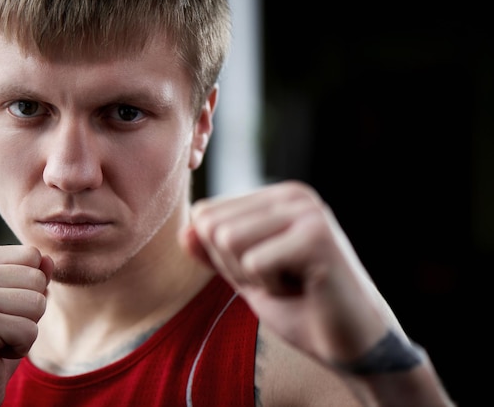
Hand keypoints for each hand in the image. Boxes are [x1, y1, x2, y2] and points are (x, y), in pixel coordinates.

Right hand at [0, 245, 51, 406]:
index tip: (1, 308)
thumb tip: (49, 259)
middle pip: (37, 277)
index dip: (29, 288)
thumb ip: (31, 277)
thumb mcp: (13, 303)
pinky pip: (30, 329)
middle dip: (29, 310)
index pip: (32, 255)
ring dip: (26, 329)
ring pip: (37, 302)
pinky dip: (20, 347)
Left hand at [181, 181, 397, 365]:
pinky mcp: (317, 236)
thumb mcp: (245, 276)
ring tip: (290, 282)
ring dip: (252, 276)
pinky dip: (271, 288)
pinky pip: (255, 262)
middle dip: (234, 267)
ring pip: (228, 239)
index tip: (264, 271)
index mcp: (276, 197)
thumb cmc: (300, 307)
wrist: (352, 343)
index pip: (205, 214)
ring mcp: (307, 211)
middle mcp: (293, 194)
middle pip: (211, 226)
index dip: (222, 258)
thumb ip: (214, 252)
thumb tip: (184, 232)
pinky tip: (304, 289)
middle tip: (278, 280)